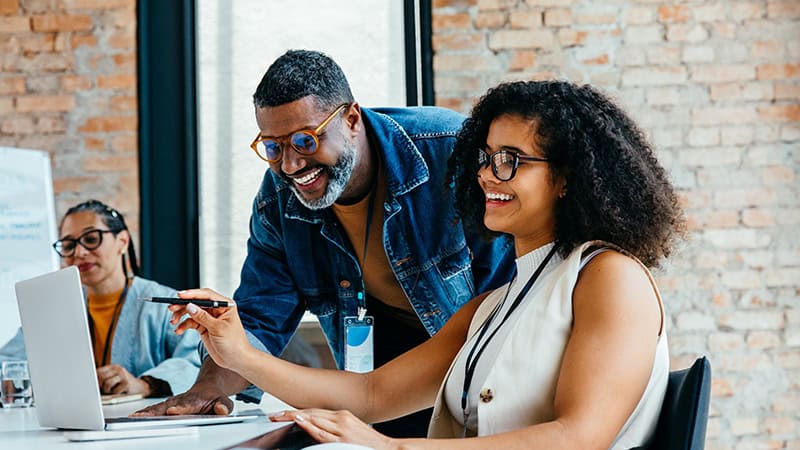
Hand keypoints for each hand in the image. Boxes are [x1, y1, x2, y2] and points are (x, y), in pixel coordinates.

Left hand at [96, 365, 149, 395]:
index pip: (97, 371)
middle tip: (105, 390)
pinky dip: (115, 393)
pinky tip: (120, 392)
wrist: (140, 388)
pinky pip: (114, 390)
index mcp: (113, 367)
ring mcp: (123, 375)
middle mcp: (118, 369)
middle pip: (100, 377)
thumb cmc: (123, 386)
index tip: (94, 386)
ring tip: (112, 391)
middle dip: (100, 386)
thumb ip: (103, 379)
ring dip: (107, 390)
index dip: (94, 380)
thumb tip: (90, 384)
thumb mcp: (113, 379)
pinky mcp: (127, 383)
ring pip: (106, 383)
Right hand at [130, 382, 232, 415]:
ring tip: (133, 418)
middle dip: (155, 411)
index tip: (172, 411)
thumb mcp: (224, 401)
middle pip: (166, 406)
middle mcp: (180, 400)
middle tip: (143, 416)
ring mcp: (171, 402)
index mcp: (194, 400)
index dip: (180, 408)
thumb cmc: (214, 397)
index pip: (186, 405)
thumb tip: (222, 410)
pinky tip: (134, 417)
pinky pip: (153, 410)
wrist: (208, 387)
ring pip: (157, 407)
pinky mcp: (165, 406)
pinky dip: (144, 413)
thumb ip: (223, 406)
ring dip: (146, 412)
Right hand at [169, 288, 252, 370]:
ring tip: (173, 322)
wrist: (236, 359)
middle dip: (183, 305)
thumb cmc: (233, 343)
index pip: (206, 295)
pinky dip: (183, 326)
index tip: (179, 296)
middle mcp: (217, 309)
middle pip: (197, 302)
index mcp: (225, 305)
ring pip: (191, 312)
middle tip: (171, 308)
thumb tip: (189, 306)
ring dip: (181, 316)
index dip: (192, 294)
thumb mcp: (218, 328)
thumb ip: (203, 317)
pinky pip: (190, 322)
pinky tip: (178, 331)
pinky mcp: (204, 327)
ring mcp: (209, 318)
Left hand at [270, 409, 396, 449]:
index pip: (314, 411)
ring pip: (314, 419)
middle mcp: (341, 418)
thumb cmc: (369, 442)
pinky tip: (299, 420)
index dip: (298, 411)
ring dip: (295, 417)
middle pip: (311, 412)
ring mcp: (341, 428)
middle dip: (291, 413)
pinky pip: (322, 432)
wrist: (387, 448)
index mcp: (342, 415)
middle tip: (275, 415)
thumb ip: (336, 425)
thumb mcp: (351, 428)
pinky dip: (309, 425)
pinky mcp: (342, 439)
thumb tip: (317, 425)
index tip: (283, 413)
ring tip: (280, 417)